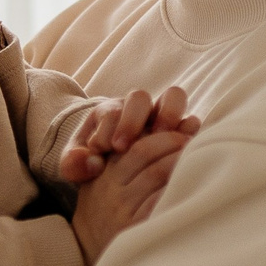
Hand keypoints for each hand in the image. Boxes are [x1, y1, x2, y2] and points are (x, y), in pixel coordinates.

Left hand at [57, 86, 200, 185]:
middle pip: (140, 97)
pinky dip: (190, 132)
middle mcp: (137, 110)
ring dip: (168, 116)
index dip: (108, 128)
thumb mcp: (76, 164)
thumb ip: (73, 164)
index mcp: (110, 112)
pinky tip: (183, 152)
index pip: (112, 111)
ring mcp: (161, 118)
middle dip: (133, 120)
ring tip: (161, 142)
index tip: (104, 148)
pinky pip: (192, 121)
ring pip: (173, 97)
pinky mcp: (180, 132)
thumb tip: (90, 162)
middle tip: (126, 147)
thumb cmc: (94, 164)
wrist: (109, 168)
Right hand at [69, 126, 192, 265]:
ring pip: (156, 174)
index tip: (185, 134)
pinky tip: (193, 187)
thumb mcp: (110, 181)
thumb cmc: (108, 213)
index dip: (165, 135)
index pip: (137, 143)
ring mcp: (122, 209)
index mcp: (106, 173)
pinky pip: (160, 201)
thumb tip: (186, 124)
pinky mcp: (134, 228)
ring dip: (181, 162)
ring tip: (200, 160)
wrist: (87, 254)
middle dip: (175, 144)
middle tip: (196, 143)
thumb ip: (134, 156)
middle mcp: (112, 189)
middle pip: (146, 152)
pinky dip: (178, 189)